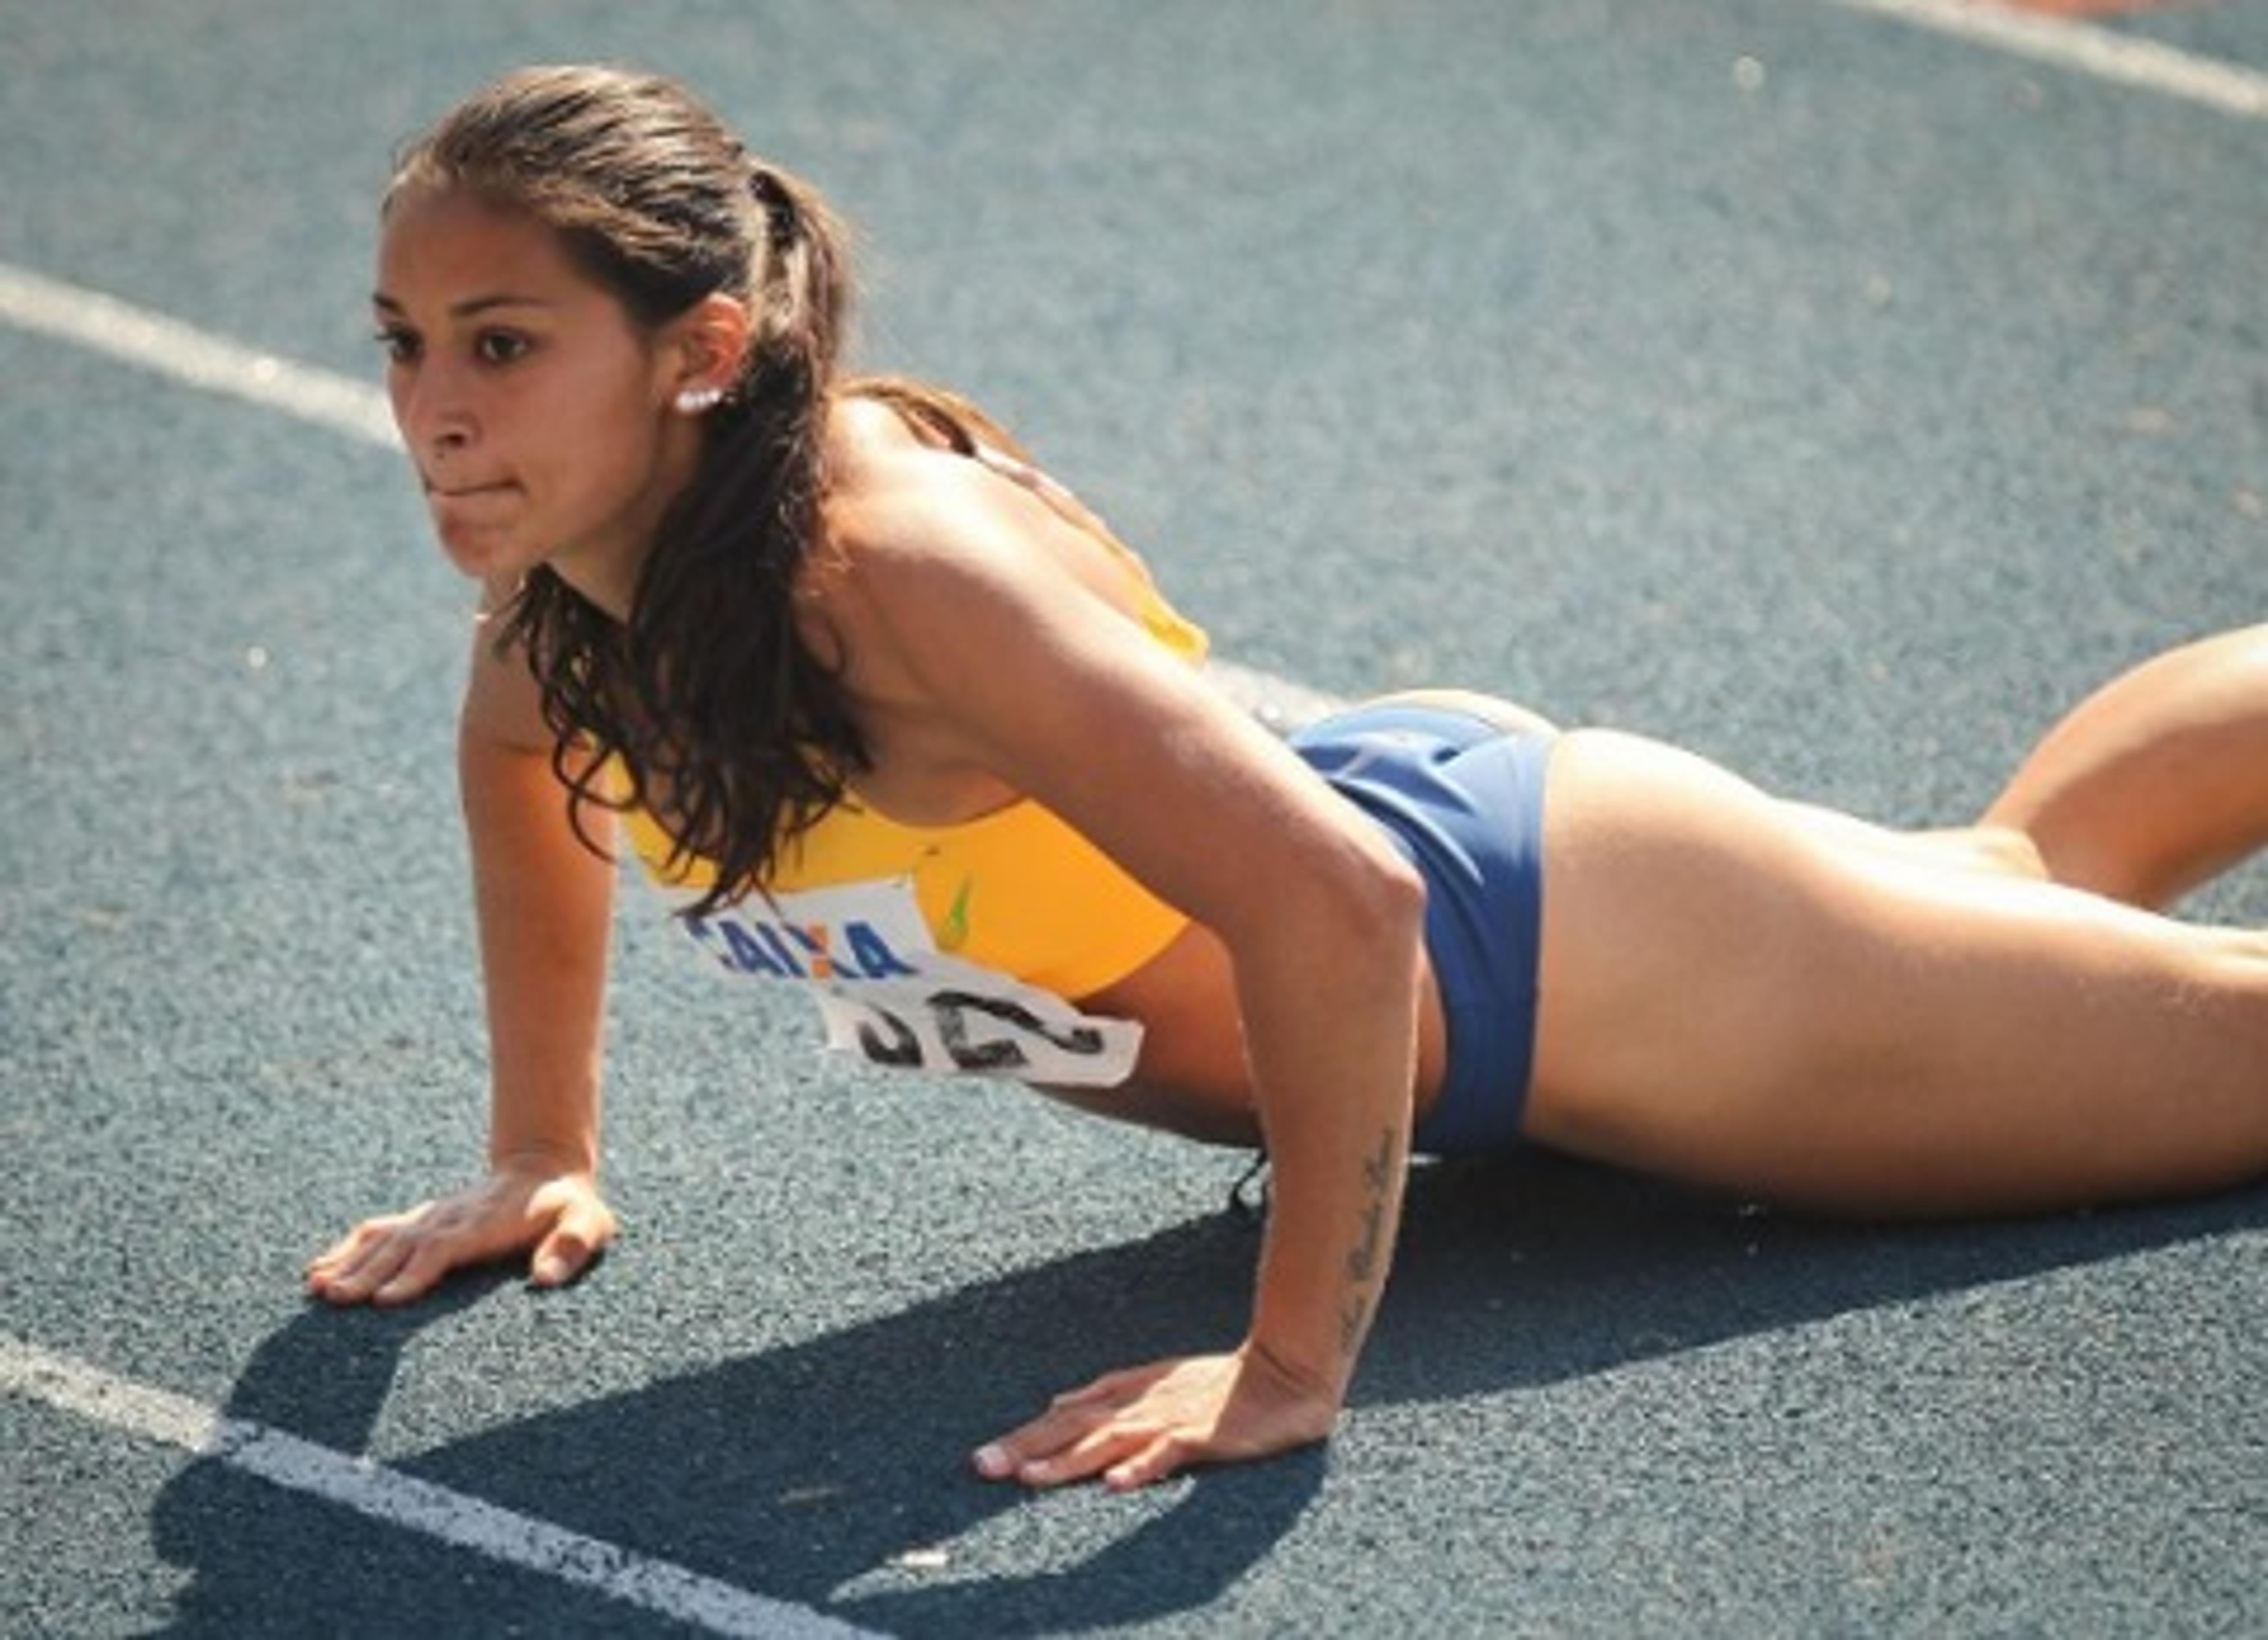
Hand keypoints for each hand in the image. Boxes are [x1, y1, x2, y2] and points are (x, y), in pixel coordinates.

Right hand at [304, 1164, 616, 1306]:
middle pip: (403, 1245)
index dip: (415, 1272)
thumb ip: (570, 1247)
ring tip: (316, 1286)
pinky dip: (347, 1248)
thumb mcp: (587, 1224)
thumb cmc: (570, 1208)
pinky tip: (319, 1269)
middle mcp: (451, 1217)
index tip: (384, 1299)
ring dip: (349, 1261)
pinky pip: (377, 1231)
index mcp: (487, 1222)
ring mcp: (432, 1216)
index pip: (444, 1248)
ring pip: (383, 1237)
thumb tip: (546, 1277)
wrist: (547, 1169)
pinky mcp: (422, 1219)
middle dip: (367, 1272)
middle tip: (334, 1299)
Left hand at [972, 1342, 1340, 1491]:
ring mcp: (1169, 1418)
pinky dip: (1140, 1466)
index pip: (1064, 1416)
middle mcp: (1139, 1403)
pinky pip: (1166, 1453)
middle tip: (982, 1466)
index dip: (1023, 1436)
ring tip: (1029, 1478)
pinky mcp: (1202, 1435)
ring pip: (1107, 1442)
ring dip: (1067, 1461)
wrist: (1282, 1371)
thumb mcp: (1153, 1381)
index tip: (983, 1457)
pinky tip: (1115, 1484)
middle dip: (1026, 1448)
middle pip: (1072, 1427)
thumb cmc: (1217, 1381)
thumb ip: (1106, 1392)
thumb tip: (1055, 1401)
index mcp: (1126, 1391)